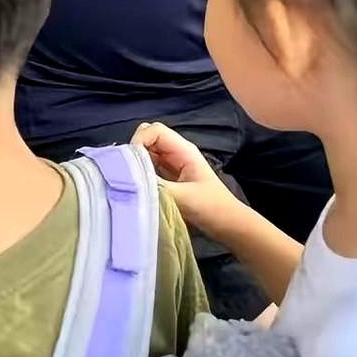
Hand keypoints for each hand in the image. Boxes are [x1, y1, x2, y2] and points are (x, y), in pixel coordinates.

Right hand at [132, 121, 241, 236]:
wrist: (228, 225)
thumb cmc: (211, 208)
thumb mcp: (183, 198)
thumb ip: (157, 187)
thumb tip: (130, 179)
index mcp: (183, 150)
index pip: (154, 130)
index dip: (139, 141)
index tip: (130, 163)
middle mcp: (176, 152)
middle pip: (148, 138)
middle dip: (135, 151)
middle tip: (128, 173)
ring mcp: (172, 164)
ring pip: (147, 153)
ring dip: (137, 163)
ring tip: (131, 181)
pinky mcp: (169, 178)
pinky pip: (149, 168)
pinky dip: (140, 174)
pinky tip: (138, 187)